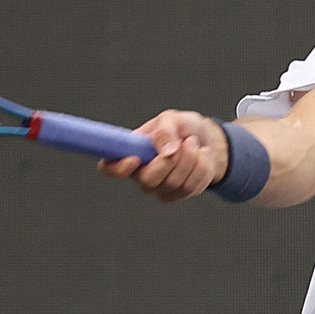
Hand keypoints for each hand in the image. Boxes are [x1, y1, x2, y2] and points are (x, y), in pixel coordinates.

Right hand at [97, 110, 228, 202]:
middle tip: (186, 142)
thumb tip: (167, 151)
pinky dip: (202, 168)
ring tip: (194, 144)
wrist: (204, 138)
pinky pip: (192, 187)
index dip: (119, 168)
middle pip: (149, 181)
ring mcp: (159, 188)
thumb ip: (165, 130)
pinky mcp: (178, 194)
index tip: (136, 159)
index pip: (110, 168)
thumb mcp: (171, 119)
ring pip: (175, 184)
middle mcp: (140, 175)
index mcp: (130, 153)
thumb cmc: (180, 127)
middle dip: (173, 161)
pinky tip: (202, 156)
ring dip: (192, 160)